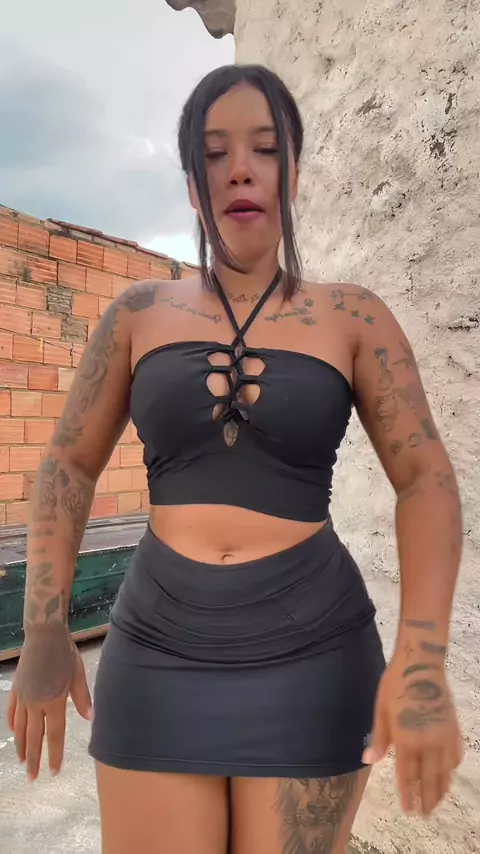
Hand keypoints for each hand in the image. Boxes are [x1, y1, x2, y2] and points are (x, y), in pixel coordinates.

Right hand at [7, 623, 91, 780]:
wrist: (44, 635)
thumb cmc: (65, 653)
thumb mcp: (78, 674)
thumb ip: (82, 697)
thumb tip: (90, 718)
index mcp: (54, 702)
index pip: (55, 735)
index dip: (54, 754)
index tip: (54, 771)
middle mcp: (36, 703)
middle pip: (34, 738)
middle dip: (34, 759)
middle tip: (33, 778)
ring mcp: (23, 697)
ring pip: (20, 728)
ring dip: (21, 747)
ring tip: (22, 762)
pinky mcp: (16, 690)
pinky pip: (12, 713)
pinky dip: (13, 726)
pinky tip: (14, 734)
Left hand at [362, 651, 462, 814]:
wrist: (421, 663)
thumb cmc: (395, 684)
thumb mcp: (381, 710)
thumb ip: (378, 739)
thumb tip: (368, 761)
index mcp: (406, 738)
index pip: (408, 776)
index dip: (408, 795)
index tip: (408, 811)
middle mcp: (427, 741)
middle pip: (429, 779)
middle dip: (427, 799)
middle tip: (424, 815)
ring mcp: (443, 735)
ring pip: (445, 770)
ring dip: (441, 788)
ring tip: (437, 801)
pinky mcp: (453, 728)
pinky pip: (455, 756)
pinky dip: (451, 769)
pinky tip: (448, 773)